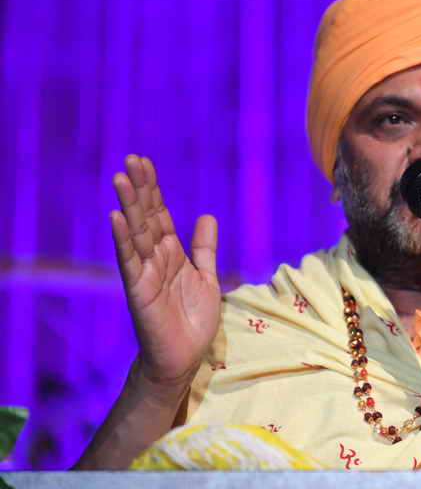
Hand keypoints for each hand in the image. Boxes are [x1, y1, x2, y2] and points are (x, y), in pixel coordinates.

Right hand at [111, 154, 220, 390]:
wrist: (183, 358)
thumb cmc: (192, 320)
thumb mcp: (206, 277)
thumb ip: (204, 248)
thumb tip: (207, 215)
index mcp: (171, 253)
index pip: (160, 214)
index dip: (153, 190)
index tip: (144, 162)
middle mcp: (155, 259)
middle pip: (146, 217)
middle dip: (140, 189)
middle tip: (131, 159)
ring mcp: (145, 273)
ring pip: (136, 234)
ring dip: (128, 206)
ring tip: (121, 179)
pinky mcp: (139, 292)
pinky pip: (130, 262)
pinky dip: (123, 240)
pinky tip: (116, 218)